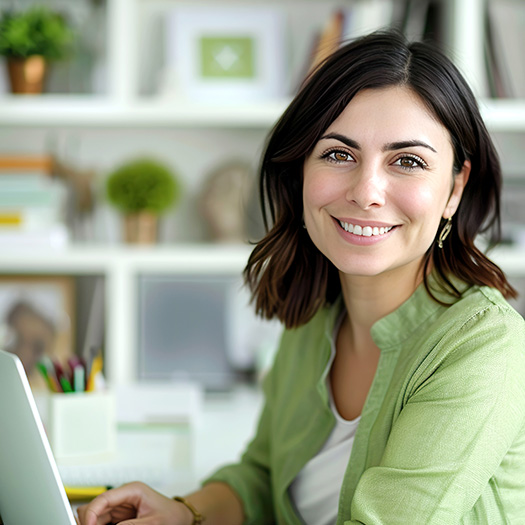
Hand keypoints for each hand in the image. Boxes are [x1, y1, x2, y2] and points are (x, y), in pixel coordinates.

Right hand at [76, 481, 192, 524]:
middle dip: (89, 520)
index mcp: (133, 490)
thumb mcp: (152, 523)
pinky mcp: (120, 516)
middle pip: (95, 507)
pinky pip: (102, 522)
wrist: (180, 517)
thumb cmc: (171, 516)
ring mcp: (121, 506)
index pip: (104, 498)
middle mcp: (124, 496)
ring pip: (96, 516)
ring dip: (94, 524)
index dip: (91, 513)